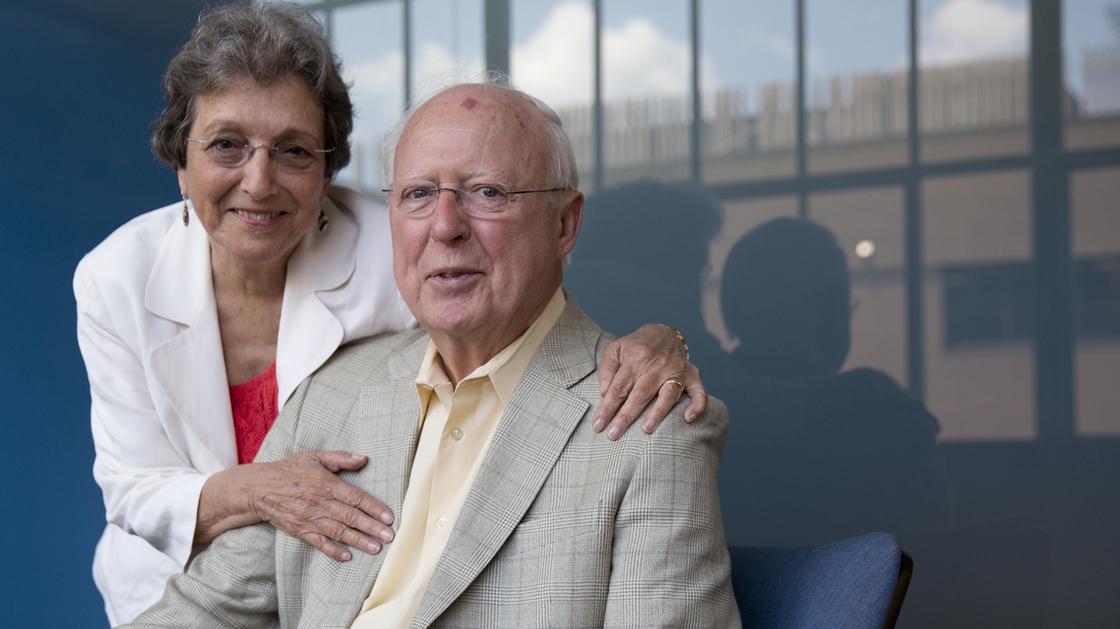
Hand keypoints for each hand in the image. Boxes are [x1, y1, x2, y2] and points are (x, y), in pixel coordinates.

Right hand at [196, 450, 394, 561]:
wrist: (259, 488)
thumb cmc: (290, 470)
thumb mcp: (314, 457)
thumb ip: (340, 458)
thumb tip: (363, 458)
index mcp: (326, 483)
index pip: (356, 497)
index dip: (374, 508)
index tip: (389, 517)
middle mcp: (320, 502)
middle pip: (351, 516)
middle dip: (372, 527)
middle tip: (389, 536)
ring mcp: (310, 518)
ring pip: (339, 531)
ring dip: (358, 541)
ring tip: (376, 548)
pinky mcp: (300, 530)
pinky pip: (319, 542)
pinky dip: (333, 550)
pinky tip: (347, 556)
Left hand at [593, 324, 706, 439]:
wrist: (664, 333)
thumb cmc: (636, 347)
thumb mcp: (615, 349)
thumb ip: (607, 369)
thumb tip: (605, 392)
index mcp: (636, 358)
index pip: (619, 388)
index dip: (607, 408)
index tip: (598, 425)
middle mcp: (658, 363)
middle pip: (640, 394)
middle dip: (626, 416)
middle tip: (614, 434)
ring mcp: (677, 369)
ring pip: (668, 394)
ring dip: (658, 412)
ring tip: (646, 429)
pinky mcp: (693, 375)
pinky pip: (699, 392)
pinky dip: (696, 405)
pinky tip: (688, 419)